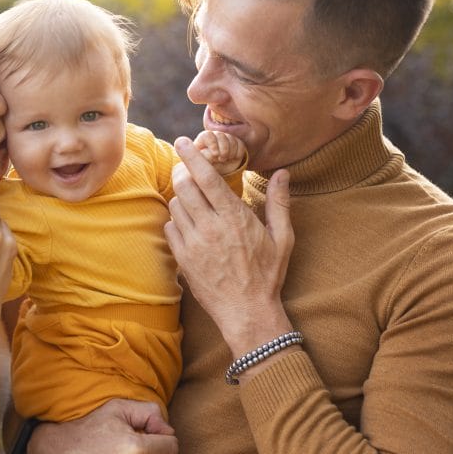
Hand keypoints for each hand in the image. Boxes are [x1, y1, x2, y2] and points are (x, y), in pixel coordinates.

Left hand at [165, 136, 293, 355]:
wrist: (247, 312)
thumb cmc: (267, 274)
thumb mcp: (282, 238)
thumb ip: (279, 202)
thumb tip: (283, 172)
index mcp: (235, 217)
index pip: (207, 177)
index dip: (192, 155)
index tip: (183, 142)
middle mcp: (211, 227)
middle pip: (185, 186)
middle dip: (183, 172)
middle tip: (187, 169)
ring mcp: (193, 244)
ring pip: (175, 205)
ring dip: (181, 197)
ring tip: (193, 200)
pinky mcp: (182, 259)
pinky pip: (170, 228)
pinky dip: (175, 221)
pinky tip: (189, 224)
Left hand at [192, 130, 245, 174]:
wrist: (217, 184)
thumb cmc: (203, 176)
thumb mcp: (201, 169)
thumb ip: (203, 160)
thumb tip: (208, 153)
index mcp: (199, 144)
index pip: (206, 135)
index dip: (212, 143)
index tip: (215, 154)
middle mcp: (210, 141)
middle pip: (219, 135)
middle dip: (223, 147)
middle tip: (222, 159)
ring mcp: (222, 143)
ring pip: (229, 137)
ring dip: (230, 150)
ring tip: (226, 159)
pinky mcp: (233, 147)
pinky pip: (239, 143)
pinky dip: (238, 152)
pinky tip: (234, 159)